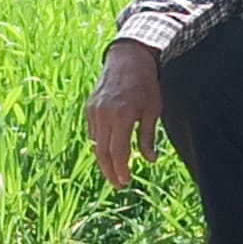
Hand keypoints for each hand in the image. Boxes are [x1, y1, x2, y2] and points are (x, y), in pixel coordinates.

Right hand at [85, 39, 160, 187]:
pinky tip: (107, 156)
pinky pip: (92, 133)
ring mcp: (93, 110)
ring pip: (94, 144)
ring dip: (103, 162)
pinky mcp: (89, 108)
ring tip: (114, 174)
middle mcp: (104, 114)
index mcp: (122, 115)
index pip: (117, 151)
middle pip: (102, 152)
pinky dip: (98, 147)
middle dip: (110, 171)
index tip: (126, 181)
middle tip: (119, 185)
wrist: (128, 58)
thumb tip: (150, 160)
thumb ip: (149, 136)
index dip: (121, 169)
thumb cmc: (146, 84)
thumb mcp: (153, 110)